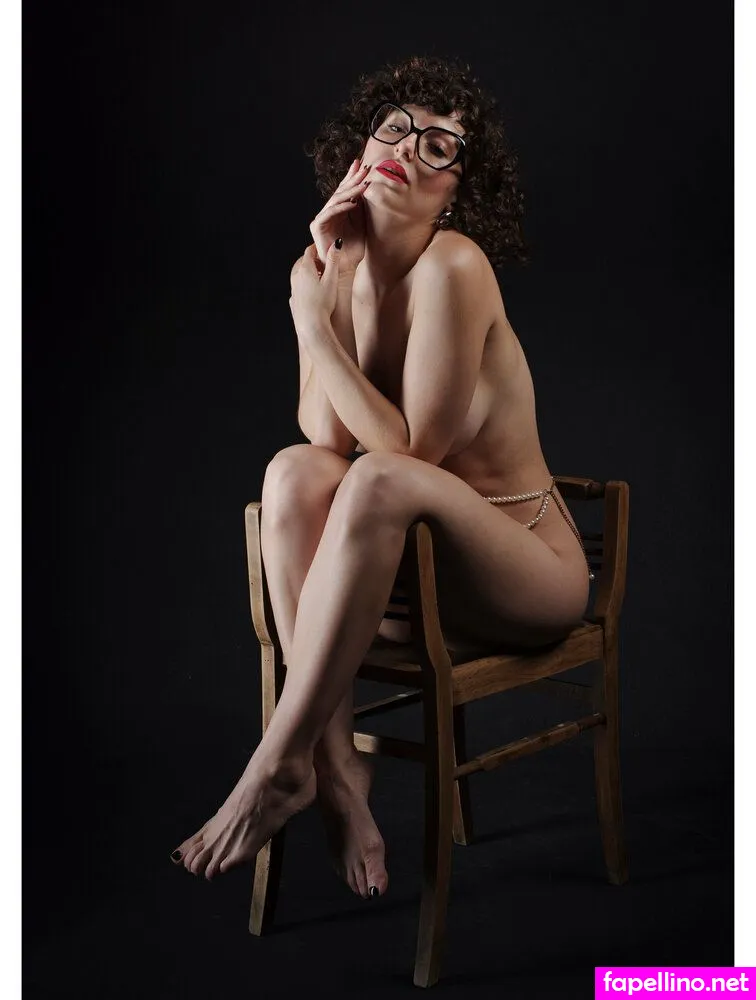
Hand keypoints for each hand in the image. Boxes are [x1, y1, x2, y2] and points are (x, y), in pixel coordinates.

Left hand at [289, 242, 345, 333]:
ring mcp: (293, 290)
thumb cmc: (323, 303)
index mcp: (305, 270)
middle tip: (323, 262)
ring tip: (319, 277)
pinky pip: (297, 288)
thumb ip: (333, 261)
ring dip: (308, 273)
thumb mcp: (331, 280)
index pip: (309, 251)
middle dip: (312, 260)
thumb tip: (336, 244)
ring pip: (298, 275)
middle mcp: (296, 278)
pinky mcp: (294, 301)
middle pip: (302, 262)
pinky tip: (312, 291)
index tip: (323, 247)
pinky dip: (304, 285)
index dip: (317, 247)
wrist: (311, 326)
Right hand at [309, 159, 369, 274]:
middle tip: (363, 169)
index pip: (345, 190)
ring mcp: (322, 218)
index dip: (352, 178)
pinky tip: (354, 202)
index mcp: (338, 210)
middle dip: (352, 180)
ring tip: (363, 184)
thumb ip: (361, 207)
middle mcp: (328, 211)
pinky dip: (342, 207)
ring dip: (350, 191)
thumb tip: (366, 186)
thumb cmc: (353, 248)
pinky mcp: (317, 226)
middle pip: (340, 191)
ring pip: (336, 200)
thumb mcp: (361, 223)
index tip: (363, 166)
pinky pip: (330, 212)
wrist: (345, 267)